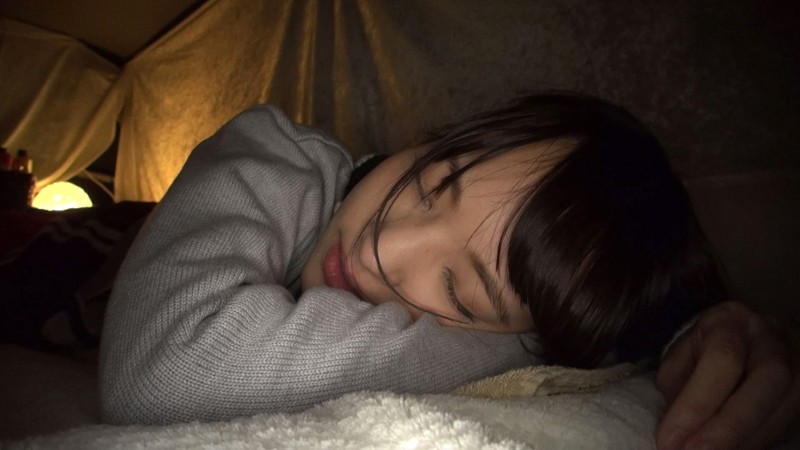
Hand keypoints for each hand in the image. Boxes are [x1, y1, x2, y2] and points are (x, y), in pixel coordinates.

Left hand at [655, 301, 799, 449]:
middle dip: (731, 425)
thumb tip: (676, 435)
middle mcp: (770, 337)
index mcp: (730, 322)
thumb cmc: (700, 354)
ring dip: (748, 440)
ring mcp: (797, 360)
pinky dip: (763, 442)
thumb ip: (679, 392)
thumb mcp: (678, 362)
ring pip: (788, 403)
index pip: (721, 360)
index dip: (697, 405)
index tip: (669, 441)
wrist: (737, 340)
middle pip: (769, 378)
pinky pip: (793, 420)